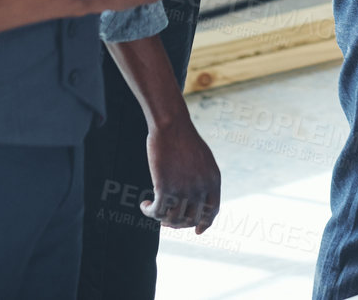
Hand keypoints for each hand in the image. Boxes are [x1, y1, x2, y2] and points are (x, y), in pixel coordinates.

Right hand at [143, 117, 220, 231]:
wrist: (172, 125)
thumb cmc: (184, 139)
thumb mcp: (203, 159)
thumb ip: (203, 179)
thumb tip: (198, 196)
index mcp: (213, 181)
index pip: (212, 211)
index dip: (205, 224)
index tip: (197, 231)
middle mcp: (201, 188)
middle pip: (191, 219)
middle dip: (179, 224)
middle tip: (167, 221)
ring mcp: (184, 190)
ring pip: (173, 219)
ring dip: (162, 219)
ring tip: (153, 210)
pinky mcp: (165, 188)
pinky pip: (157, 211)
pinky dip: (149, 212)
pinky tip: (143, 205)